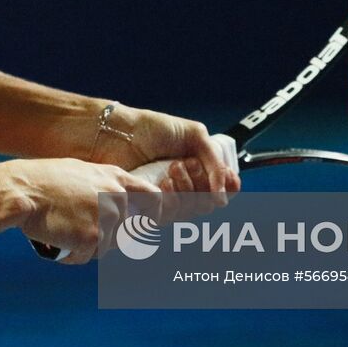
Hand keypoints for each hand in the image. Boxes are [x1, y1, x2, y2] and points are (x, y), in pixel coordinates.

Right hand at [11, 158, 161, 263]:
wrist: (23, 190)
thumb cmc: (45, 181)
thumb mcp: (81, 173)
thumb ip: (102, 188)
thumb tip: (114, 208)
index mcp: (114, 178)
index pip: (151, 196)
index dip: (153, 214)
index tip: (147, 224)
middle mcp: (116, 197)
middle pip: (124, 232)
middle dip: (105, 238)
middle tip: (80, 233)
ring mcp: (106, 217)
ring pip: (105, 247)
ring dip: (86, 247)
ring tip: (63, 232)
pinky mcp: (93, 237)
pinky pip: (86, 256)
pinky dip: (73, 255)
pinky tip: (58, 243)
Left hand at [92, 105, 240, 197]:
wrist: (119, 133)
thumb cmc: (152, 129)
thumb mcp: (194, 135)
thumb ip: (215, 161)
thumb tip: (225, 195)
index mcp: (198, 169)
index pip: (223, 190)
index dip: (228, 188)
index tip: (227, 177)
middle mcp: (184, 187)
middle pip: (209, 204)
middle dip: (203, 184)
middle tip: (188, 163)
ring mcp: (166, 199)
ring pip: (191, 211)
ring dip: (187, 189)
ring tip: (173, 167)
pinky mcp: (147, 209)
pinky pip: (170, 217)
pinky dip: (171, 200)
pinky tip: (163, 183)